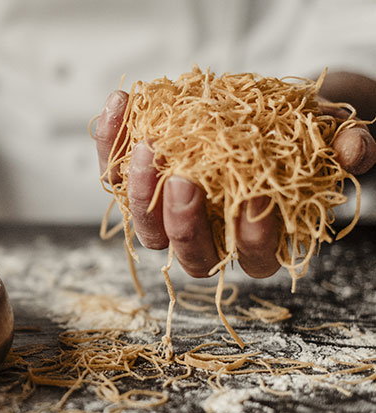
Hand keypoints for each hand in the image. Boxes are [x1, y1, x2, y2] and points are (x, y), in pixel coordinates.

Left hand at [95, 90, 375, 278]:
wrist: (260, 109)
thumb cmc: (299, 135)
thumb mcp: (329, 137)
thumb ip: (345, 148)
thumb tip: (355, 149)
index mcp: (256, 239)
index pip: (252, 257)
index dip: (252, 239)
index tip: (253, 204)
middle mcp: (208, 235)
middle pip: (187, 250)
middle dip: (182, 222)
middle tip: (182, 181)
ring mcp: (167, 211)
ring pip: (144, 223)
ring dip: (136, 189)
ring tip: (144, 145)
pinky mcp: (138, 179)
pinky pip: (114, 170)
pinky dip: (112, 139)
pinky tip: (120, 103)